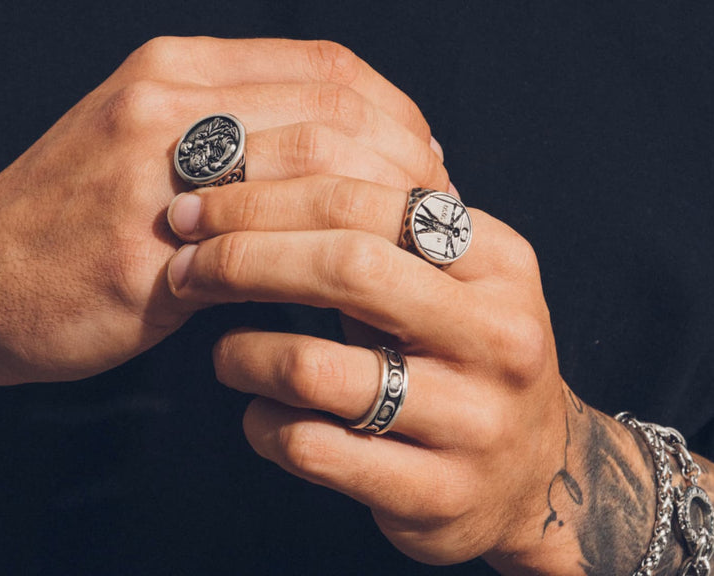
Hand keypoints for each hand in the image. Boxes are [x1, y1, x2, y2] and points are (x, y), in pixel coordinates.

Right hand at [0, 37, 448, 431]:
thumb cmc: (68, 220)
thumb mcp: (144, 141)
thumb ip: (237, 133)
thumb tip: (350, 158)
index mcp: (176, 68)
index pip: (329, 67)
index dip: (398, 115)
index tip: (426, 163)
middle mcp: (166, 102)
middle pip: (337, 115)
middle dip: (406, 169)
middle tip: (432, 218)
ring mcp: (154, 176)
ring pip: (314, 176)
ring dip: (375, 222)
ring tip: (402, 260)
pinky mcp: (145, 254)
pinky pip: (267, 256)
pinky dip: (323, 273)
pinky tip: (348, 298)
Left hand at [165, 179, 575, 564]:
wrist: (530, 476)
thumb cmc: (460, 356)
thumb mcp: (449, 280)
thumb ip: (379, 228)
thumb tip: (254, 163)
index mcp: (498, 261)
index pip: (364, 199)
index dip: (263, 197)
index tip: (197, 206)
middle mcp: (498, 335)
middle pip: (344, 267)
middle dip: (241, 258)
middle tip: (183, 265)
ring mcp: (471, 421)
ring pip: (314, 368)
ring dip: (242, 353)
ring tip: (224, 352)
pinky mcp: (435, 494)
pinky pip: (311, 448)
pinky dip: (262, 425)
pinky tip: (259, 413)